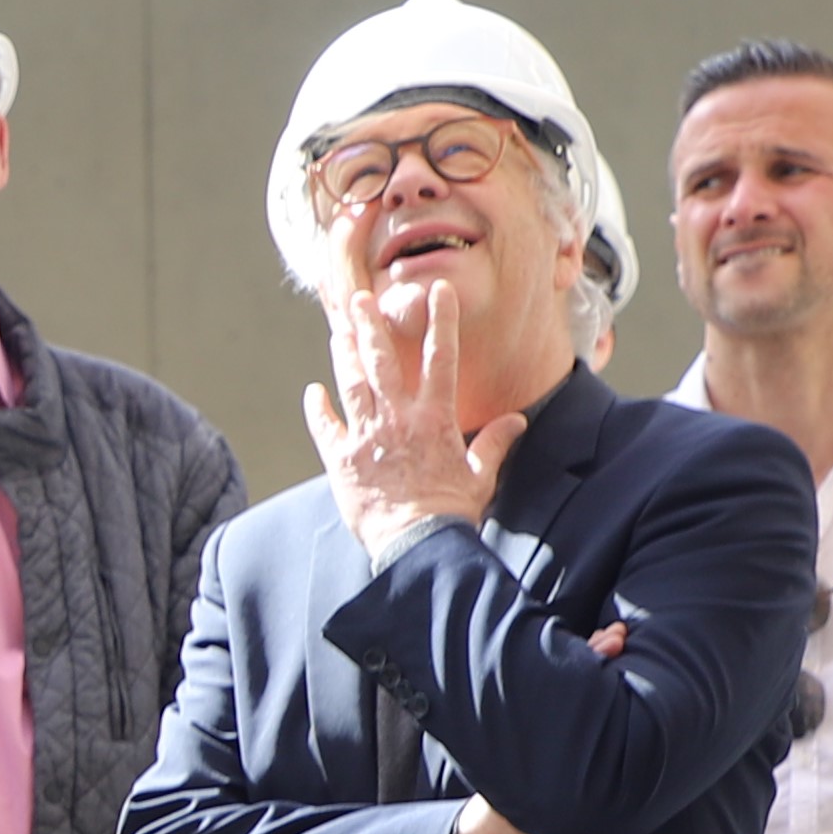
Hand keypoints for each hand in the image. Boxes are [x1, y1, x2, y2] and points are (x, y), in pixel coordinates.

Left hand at [299, 280, 526, 564]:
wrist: (417, 543)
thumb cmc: (451, 512)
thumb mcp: (480, 475)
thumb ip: (495, 443)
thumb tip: (518, 421)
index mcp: (434, 418)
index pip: (440, 357)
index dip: (440, 321)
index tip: (438, 291)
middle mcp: (398, 419)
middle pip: (382, 361)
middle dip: (371, 325)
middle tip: (359, 298)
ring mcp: (367, 436)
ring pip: (351, 384)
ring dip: (344, 354)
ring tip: (338, 329)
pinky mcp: (342, 460)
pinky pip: (326, 427)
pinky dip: (318, 409)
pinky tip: (313, 392)